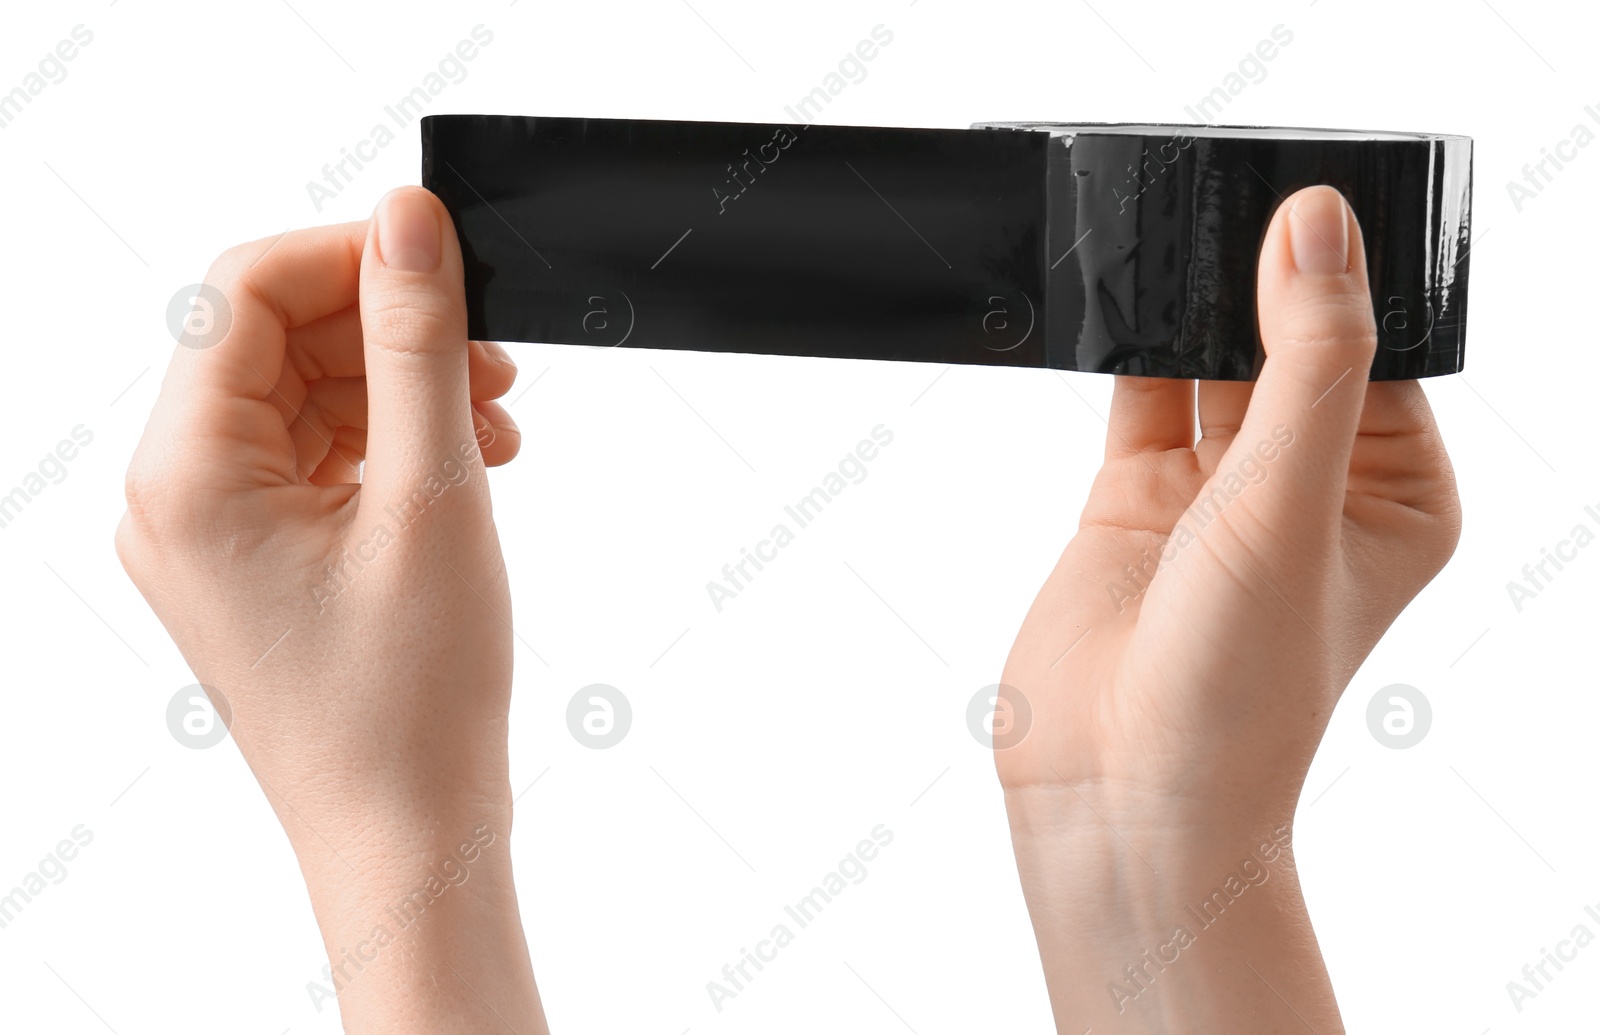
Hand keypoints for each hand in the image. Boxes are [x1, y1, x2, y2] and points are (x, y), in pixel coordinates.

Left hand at [116, 187, 547, 1032]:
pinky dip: (392, 443)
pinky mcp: (259, 559)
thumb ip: (416, 345)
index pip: (242, 292)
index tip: (445, 262)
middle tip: (492, 358)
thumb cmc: (408, 703)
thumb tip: (406, 222)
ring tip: (493, 423)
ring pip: (305, 397)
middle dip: (390, 331)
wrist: (406, 835)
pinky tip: (467, 461)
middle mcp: (177, 497)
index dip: (350, 257)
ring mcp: (215, 532)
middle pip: (275, 342)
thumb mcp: (428, 497)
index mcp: (186, 475)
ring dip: (401, 387)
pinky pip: (317, 458)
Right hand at [996, 186, 1460, 1032]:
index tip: (1299, 206)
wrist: (1119, 792)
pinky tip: (1121, 289)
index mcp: (1393, 491)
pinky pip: (1139, 395)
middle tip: (1225, 203)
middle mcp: (1308, 486)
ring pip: (1208, 362)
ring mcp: (1216, 492)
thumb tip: (1316, 228)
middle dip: (1258, 285)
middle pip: (1287, 345)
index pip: (1375, 351)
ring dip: (1191, 307)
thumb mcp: (1292, 505)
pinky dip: (1129, 344)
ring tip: (1169, 229)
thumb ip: (1305, 362)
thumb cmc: (1239, 691)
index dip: (1340, 279)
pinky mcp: (1133, 498)